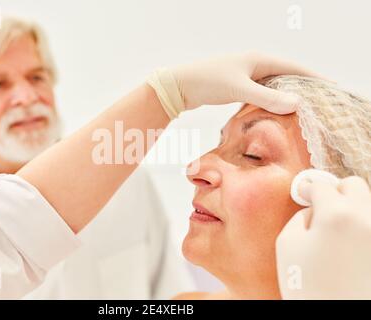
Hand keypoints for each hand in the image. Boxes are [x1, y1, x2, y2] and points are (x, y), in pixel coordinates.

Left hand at [148, 52, 322, 118]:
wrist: (179, 86)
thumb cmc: (208, 82)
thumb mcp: (240, 89)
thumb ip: (267, 97)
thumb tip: (297, 103)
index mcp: (258, 59)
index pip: (293, 67)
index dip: (313, 76)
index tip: (330, 87)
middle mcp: (253, 64)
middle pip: (284, 75)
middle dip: (301, 87)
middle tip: (318, 102)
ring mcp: (244, 74)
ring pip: (271, 85)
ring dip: (284, 95)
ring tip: (301, 109)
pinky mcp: (235, 85)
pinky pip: (259, 92)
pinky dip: (269, 100)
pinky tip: (274, 112)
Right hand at [276, 176, 370, 298]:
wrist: (338, 313)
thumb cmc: (307, 286)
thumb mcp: (287, 245)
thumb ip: (300, 216)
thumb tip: (314, 208)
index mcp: (337, 214)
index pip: (322, 186)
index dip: (308, 188)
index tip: (304, 192)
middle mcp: (367, 218)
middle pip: (353, 185)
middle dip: (336, 191)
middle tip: (323, 206)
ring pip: (369, 203)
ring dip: (353, 208)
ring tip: (339, 228)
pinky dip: (362, 226)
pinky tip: (352, 242)